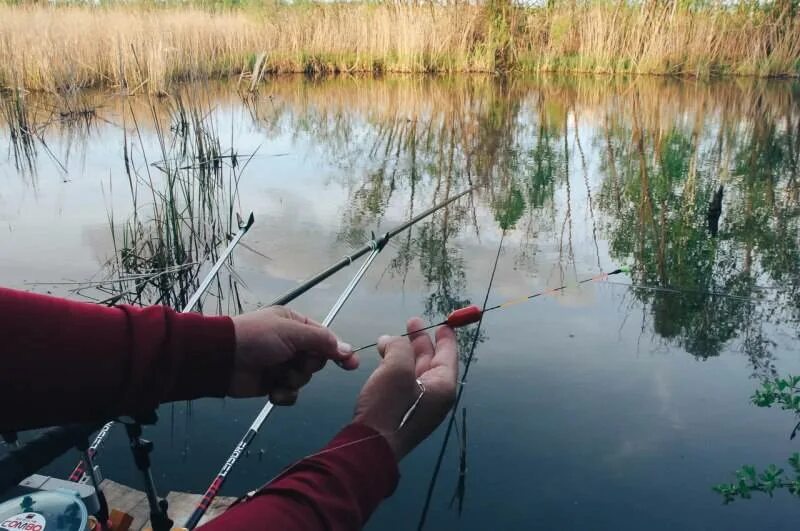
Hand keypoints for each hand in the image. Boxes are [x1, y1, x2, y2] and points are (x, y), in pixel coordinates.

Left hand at [230, 306, 357, 403]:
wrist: (222, 360)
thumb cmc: (256, 338)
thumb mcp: (291, 332)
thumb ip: (322, 341)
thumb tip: (348, 350)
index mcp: (294, 324)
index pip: (324, 338)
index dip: (338, 351)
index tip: (351, 364)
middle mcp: (289, 343)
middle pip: (316, 360)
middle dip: (306, 365)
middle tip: (293, 362)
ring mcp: (280, 364)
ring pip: (304, 378)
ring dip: (292, 379)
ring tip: (276, 375)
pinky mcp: (272, 384)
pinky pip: (290, 393)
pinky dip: (283, 394)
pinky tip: (272, 391)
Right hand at [353, 317, 457, 460]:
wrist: (369, 448)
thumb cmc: (389, 407)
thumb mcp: (396, 369)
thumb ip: (399, 347)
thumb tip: (392, 341)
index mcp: (443, 386)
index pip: (448, 355)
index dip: (445, 337)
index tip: (443, 323)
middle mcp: (435, 397)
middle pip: (431, 362)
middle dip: (420, 341)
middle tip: (411, 323)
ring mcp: (418, 406)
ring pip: (414, 371)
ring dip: (403, 353)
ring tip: (387, 340)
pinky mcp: (402, 412)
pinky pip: (403, 383)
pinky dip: (394, 368)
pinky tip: (382, 360)